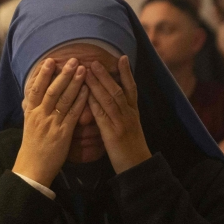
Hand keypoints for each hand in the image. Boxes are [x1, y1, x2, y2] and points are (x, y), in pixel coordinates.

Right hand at [12, 57, 90, 186]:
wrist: (32, 168)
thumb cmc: (32, 148)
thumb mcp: (29, 126)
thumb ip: (34, 111)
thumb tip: (34, 98)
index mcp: (30, 114)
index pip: (35, 89)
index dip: (42, 74)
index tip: (50, 61)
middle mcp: (40, 116)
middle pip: (51, 90)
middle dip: (62, 74)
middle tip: (72, 59)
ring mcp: (51, 124)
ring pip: (63, 99)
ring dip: (74, 83)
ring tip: (83, 69)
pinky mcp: (62, 133)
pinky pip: (73, 114)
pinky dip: (80, 101)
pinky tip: (87, 90)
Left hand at [84, 56, 150, 173]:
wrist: (137, 166)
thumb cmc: (129, 149)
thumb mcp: (129, 128)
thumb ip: (122, 115)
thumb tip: (113, 104)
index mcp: (133, 112)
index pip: (131, 88)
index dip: (126, 73)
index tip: (122, 57)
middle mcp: (129, 113)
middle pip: (118, 89)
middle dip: (107, 74)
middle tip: (96, 60)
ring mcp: (121, 122)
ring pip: (110, 98)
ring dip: (98, 82)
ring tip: (89, 69)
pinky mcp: (112, 132)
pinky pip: (102, 114)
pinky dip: (94, 101)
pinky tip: (85, 92)